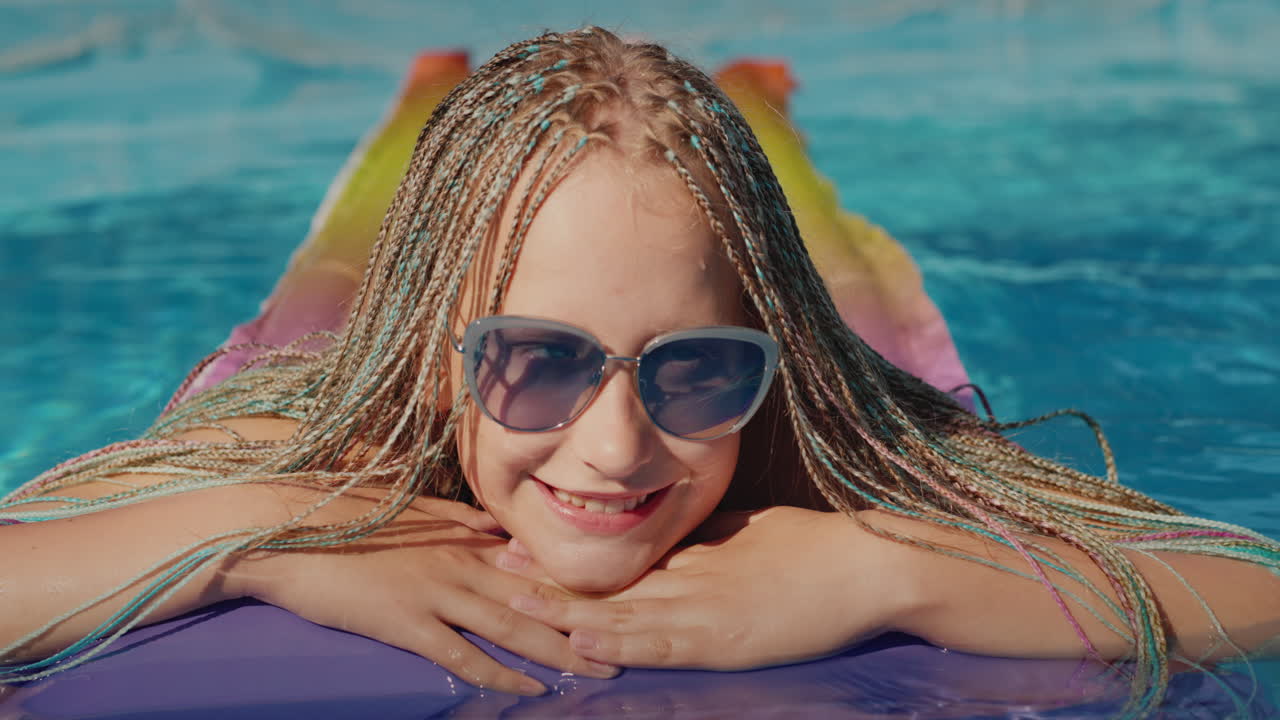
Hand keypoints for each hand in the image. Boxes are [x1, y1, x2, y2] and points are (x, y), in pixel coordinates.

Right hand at [231, 488, 617, 694]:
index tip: (615, 600)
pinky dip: (500, 674)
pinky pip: (464, 654)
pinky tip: (531, 689)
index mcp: (461, 537)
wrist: (285, 524)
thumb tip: (492, 526)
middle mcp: (460, 563)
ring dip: (559, 650)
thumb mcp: (409, 510)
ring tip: (599, 668)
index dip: (574, 585)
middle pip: (536, 597)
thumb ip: (455, 519)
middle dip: (585, 623)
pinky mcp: (407, 621)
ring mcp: (436, 592)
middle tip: (629, 644)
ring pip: (512, 626)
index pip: (530, 564)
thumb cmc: (344, 514)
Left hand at [502, 506, 902, 669]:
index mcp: (694, 553)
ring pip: (620, 612)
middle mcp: (688, 578)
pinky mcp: (722, 640)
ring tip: (512, 603)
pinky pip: (659, 644)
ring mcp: (702, 608)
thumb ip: (711, 544)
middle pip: (607, 582)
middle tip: (494, 565)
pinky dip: (617, 643)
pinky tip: (581, 643)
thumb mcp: (752, 534)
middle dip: (548, 580)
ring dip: (564, 612)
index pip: (619, 558)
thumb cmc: (816, 545)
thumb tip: (682, 547)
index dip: (568, 558)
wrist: (866, 564)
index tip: (524, 545)